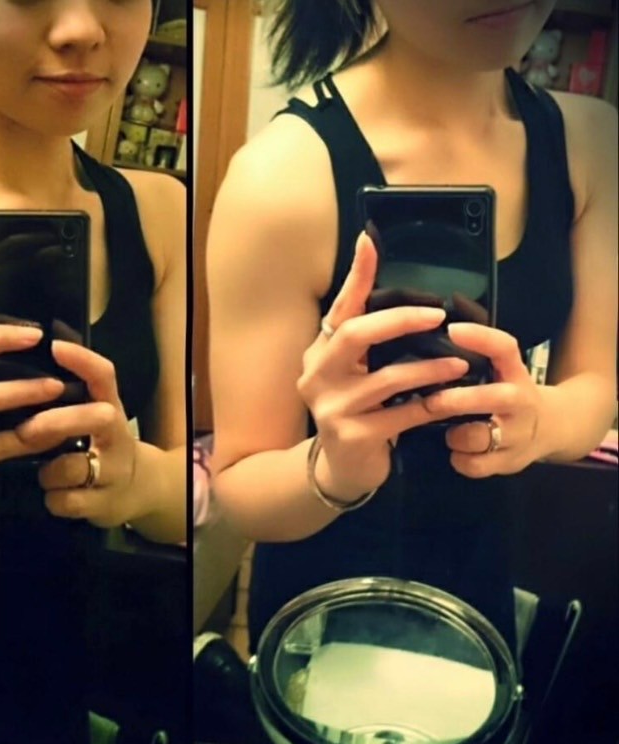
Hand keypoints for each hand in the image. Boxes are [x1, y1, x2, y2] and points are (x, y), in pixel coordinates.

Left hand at [17, 341, 137, 527]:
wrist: (137, 488)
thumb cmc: (99, 442)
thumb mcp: (91, 414)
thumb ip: (64, 396)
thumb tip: (12, 366)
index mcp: (110, 407)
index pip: (103, 376)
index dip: (82, 360)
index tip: (54, 346)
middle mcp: (117, 435)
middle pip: (100, 417)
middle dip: (60, 421)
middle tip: (26, 429)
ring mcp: (115, 471)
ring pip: (75, 467)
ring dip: (49, 471)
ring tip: (42, 473)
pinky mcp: (107, 504)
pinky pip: (68, 501)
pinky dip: (53, 499)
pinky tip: (51, 495)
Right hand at [297, 232, 469, 500]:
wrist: (345, 469)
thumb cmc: (358, 410)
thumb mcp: (357, 371)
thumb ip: (370, 334)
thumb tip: (389, 283)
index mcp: (318, 353)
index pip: (339, 308)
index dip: (355, 276)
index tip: (370, 242)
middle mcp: (316, 376)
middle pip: (353, 335)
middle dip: (397, 320)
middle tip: (436, 314)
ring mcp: (332, 408)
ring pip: (386, 379)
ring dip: (429, 368)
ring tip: (460, 362)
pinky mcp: (353, 435)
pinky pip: (402, 415)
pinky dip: (430, 403)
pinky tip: (452, 398)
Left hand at [423, 323, 543, 476]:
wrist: (552, 428)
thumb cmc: (508, 394)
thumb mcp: (501, 371)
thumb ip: (474, 360)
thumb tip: (421, 344)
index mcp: (515, 373)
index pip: (504, 348)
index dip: (480, 338)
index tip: (452, 330)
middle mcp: (521, 401)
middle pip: (494, 398)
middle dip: (458, 401)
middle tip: (430, 402)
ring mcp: (518, 434)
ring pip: (479, 437)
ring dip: (455, 435)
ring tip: (447, 432)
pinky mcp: (510, 462)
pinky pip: (475, 465)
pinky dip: (459, 459)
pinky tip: (457, 452)